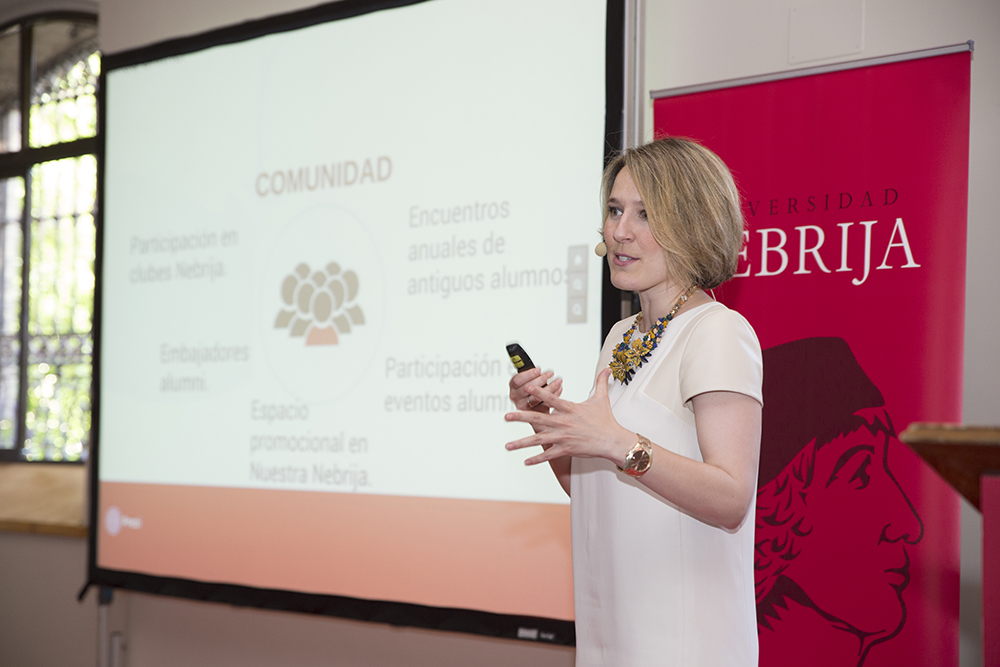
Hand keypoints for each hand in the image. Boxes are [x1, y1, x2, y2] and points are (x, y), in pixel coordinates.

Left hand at [505, 368, 630, 465]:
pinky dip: (537, 459)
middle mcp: (564, 423)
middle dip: (521, 418)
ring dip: (521, 443)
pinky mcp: (566, 449)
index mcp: (570, 409)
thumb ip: (600, 382)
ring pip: (539, 440)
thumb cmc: (606, 420)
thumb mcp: (601, 399)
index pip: (552, 398)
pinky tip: (525, 461)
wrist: (612, 441)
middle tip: (506, 416)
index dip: (539, 392)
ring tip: (507, 445)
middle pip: (538, 419)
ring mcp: (563, 437)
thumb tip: (607, 368)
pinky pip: (549, 455)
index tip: (526, 387)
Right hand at [508, 367, 562, 413]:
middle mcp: (516, 397)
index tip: (538, 370)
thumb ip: (531, 373)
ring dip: (550, 388)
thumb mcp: (530, 379)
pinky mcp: (532, 414)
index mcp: (513, 387)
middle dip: (541, 379)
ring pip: (536, 397)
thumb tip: (533, 364)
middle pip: (527, 388)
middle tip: (549, 374)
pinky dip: (553, 396)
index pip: (517, 380)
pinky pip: (544, 405)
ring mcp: (523, 406)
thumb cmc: (533, 390)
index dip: (528, 374)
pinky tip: (558, 390)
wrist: (537, 409)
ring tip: (558, 381)